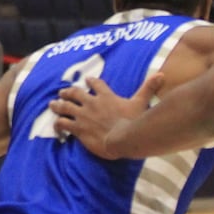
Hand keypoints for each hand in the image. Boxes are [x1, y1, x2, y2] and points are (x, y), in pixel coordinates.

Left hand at [49, 73, 163, 157]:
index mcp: (106, 96)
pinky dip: (58, 124)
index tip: (87, 80)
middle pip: (75, 93)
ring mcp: (83, 116)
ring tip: (52, 104)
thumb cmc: (132, 121)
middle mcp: (92, 103)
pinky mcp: (78, 129)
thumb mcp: (141, 103)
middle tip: (62, 92)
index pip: (96, 84)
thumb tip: (162, 74)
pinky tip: (56, 126)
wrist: (121, 138)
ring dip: (58, 105)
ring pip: (65, 107)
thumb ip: (148, 88)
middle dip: (68, 92)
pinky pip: (63, 124)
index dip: (90, 81)